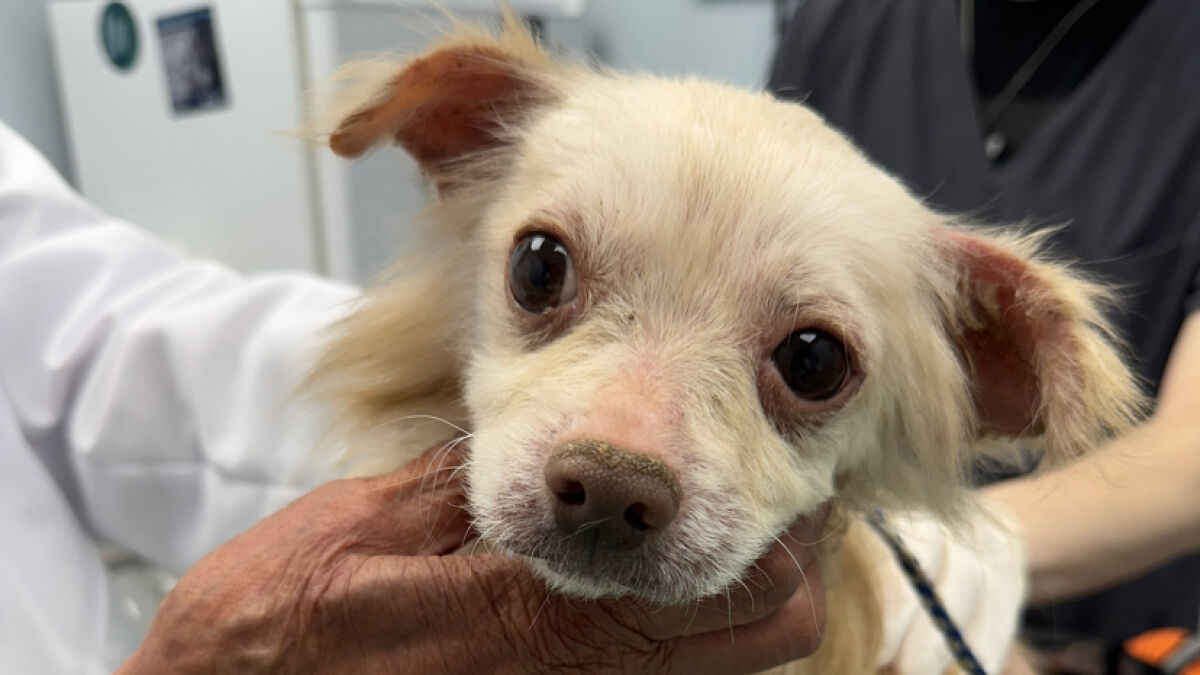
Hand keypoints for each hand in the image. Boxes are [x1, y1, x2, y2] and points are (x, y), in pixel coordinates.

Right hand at [119, 444, 828, 673]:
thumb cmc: (276, 622)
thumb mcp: (364, 524)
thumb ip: (470, 484)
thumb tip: (552, 442)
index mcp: (524, 618)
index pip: (708, 588)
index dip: (768, 528)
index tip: (776, 472)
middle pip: (749, 643)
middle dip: (777, 568)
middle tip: (762, 498)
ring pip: (716, 672)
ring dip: (736, 604)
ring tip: (713, 530)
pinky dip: (686, 641)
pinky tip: (654, 586)